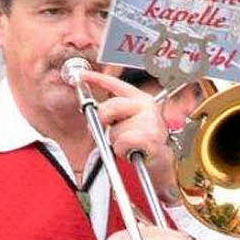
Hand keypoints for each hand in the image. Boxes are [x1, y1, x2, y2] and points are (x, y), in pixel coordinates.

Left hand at [79, 70, 175, 193]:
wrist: (158, 162)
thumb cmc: (140, 143)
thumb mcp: (125, 122)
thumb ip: (111, 112)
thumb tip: (91, 110)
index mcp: (140, 99)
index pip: (115, 84)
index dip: (96, 79)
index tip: (81, 76)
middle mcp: (147, 106)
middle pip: (110, 107)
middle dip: (103, 121)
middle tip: (111, 131)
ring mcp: (151, 121)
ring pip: (114, 129)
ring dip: (115, 140)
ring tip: (128, 144)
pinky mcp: (151, 138)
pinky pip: (122, 142)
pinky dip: (121, 149)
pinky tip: (130, 151)